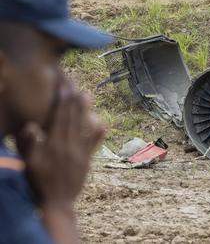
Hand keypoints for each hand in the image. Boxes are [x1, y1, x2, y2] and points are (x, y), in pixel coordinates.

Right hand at [18, 91, 104, 205]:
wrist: (57, 203)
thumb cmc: (39, 183)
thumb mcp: (29, 165)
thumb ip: (29, 145)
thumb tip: (31, 126)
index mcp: (54, 144)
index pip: (59, 118)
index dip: (62, 101)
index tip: (64, 88)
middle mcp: (69, 145)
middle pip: (72, 118)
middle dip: (73, 100)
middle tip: (75, 85)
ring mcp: (80, 153)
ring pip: (83, 127)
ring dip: (85, 111)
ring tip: (87, 96)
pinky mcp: (87, 161)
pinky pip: (93, 144)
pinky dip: (97, 133)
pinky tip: (102, 124)